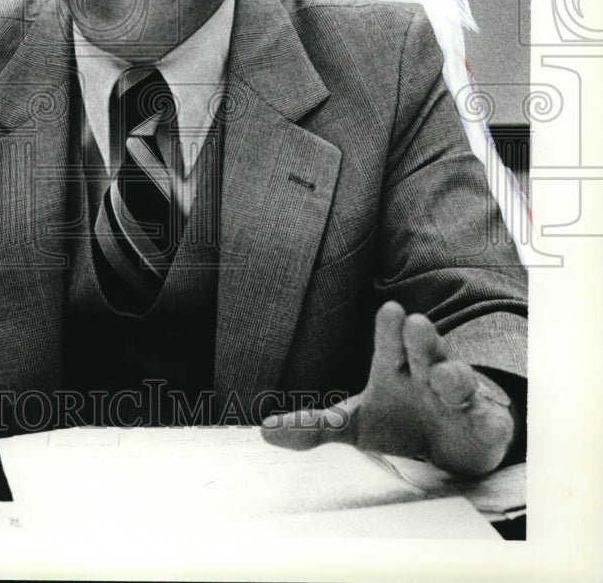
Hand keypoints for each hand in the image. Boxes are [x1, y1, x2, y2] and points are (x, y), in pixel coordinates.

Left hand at [260, 301, 515, 475]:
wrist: (447, 447)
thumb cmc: (398, 421)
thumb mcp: (354, 424)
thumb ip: (314, 426)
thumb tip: (264, 431)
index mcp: (395, 368)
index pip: (390, 343)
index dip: (390, 328)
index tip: (390, 309)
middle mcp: (428, 375)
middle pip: (425, 351)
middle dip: (421, 339)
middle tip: (416, 324)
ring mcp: (458, 399)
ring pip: (458, 381)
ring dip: (454, 376)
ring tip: (446, 377)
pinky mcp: (485, 427)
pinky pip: (491, 422)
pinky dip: (491, 421)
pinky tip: (488, 420)